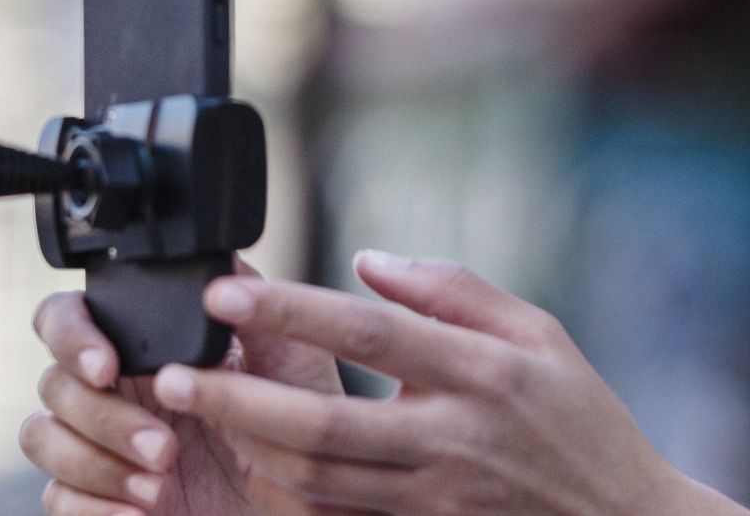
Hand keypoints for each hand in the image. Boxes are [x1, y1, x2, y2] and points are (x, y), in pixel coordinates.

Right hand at [21, 255, 342, 515]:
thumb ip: (252, 305)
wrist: (305, 498)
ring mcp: (102, 442)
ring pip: (43, 437)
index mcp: (145, 343)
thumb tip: (219, 271)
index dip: (72, 335)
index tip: (108, 366)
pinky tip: (140, 511)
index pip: (68, 317)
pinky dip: (92, 506)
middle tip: (166, 446)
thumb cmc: (298, 422)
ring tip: (159, 483)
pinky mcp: (101, 496)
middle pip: (54, 382)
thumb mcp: (289, 356)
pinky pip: (57, 497)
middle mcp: (115, 387)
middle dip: (104, 417)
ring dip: (96, 462)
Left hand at [149, 251, 739, 515]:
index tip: (226, 292)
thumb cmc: (578, 415)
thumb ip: (452, 288)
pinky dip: (284, 490)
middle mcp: (453, 437)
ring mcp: (435, 495)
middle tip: (171, 375)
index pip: (368, 333)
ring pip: (317, 480)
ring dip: (245, 447)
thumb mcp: (538, 330)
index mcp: (482, 370)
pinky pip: (337, 514)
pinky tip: (248, 460)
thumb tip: (366, 260)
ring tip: (193, 413)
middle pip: (323, 422)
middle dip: (236, 399)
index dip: (290, 312)